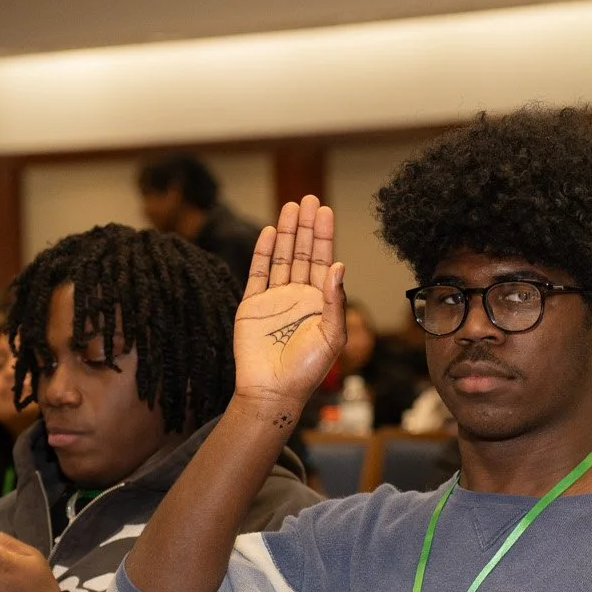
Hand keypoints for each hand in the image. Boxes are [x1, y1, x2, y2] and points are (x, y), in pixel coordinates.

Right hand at [234, 197, 347, 409]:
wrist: (272, 392)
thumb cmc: (306, 370)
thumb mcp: (331, 336)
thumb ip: (335, 301)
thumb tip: (339, 265)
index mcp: (320, 302)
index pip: (324, 261)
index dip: (324, 236)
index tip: (325, 211)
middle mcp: (298, 296)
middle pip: (303, 253)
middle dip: (306, 227)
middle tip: (309, 199)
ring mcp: (274, 299)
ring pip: (282, 258)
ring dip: (287, 233)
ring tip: (291, 206)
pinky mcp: (252, 305)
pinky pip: (258, 273)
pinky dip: (264, 252)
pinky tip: (271, 232)